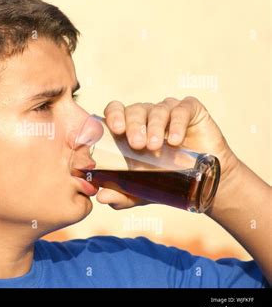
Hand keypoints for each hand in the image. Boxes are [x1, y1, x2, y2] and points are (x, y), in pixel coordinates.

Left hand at [99, 96, 240, 209]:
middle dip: (134, 126)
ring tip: (155, 147)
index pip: (115, 110)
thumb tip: (100, 198)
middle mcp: (147, 115)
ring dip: (154, 127)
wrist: (205, 184)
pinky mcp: (191, 110)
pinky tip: (176, 140)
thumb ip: (120, 194)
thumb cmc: (166, 181)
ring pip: (157, 109)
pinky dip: (177, 123)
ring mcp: (169, 111)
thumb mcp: (140, 192)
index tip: (116, 130)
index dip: (113, 115)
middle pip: (135, 110)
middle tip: (137, 145)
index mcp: (129, 127)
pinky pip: (182, 109)